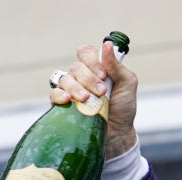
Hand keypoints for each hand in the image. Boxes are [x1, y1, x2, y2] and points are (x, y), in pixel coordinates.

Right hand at [50, 41, 138, 158]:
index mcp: (96, 68)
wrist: (118, 133)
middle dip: (88, 79)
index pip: (85, 53)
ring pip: (64, 79)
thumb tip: (107, 45)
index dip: (92, 61)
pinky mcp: (63, 105)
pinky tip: (68, 100)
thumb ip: (117, 66)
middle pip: (76, 67)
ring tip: (88, 99)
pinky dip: (60, 95)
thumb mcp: (127, 85)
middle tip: (102, 91)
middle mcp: (82, 76)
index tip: (104, 75)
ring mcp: (71, 90)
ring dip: (76, 88)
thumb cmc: (123, 108)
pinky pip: (54, 93)